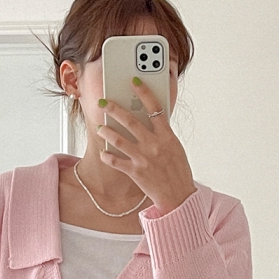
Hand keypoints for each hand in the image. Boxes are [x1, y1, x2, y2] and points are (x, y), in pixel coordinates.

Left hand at [98, 80, 194, 212]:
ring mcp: (144, 158)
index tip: (134, 81)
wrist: (179, 197)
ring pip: (120, 140)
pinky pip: (116, 162)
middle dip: (115, 110)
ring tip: (100, 127)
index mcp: (167, 136)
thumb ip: (163, 132)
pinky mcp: (136, 172)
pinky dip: (108, 156)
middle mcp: (154, 144)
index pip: (154, 107)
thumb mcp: (175, 147)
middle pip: (131, 121)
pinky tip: (103, 153)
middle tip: (104, 102)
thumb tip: (151, 117)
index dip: (144, 92)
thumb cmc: (178, 171)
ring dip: (107, 132)